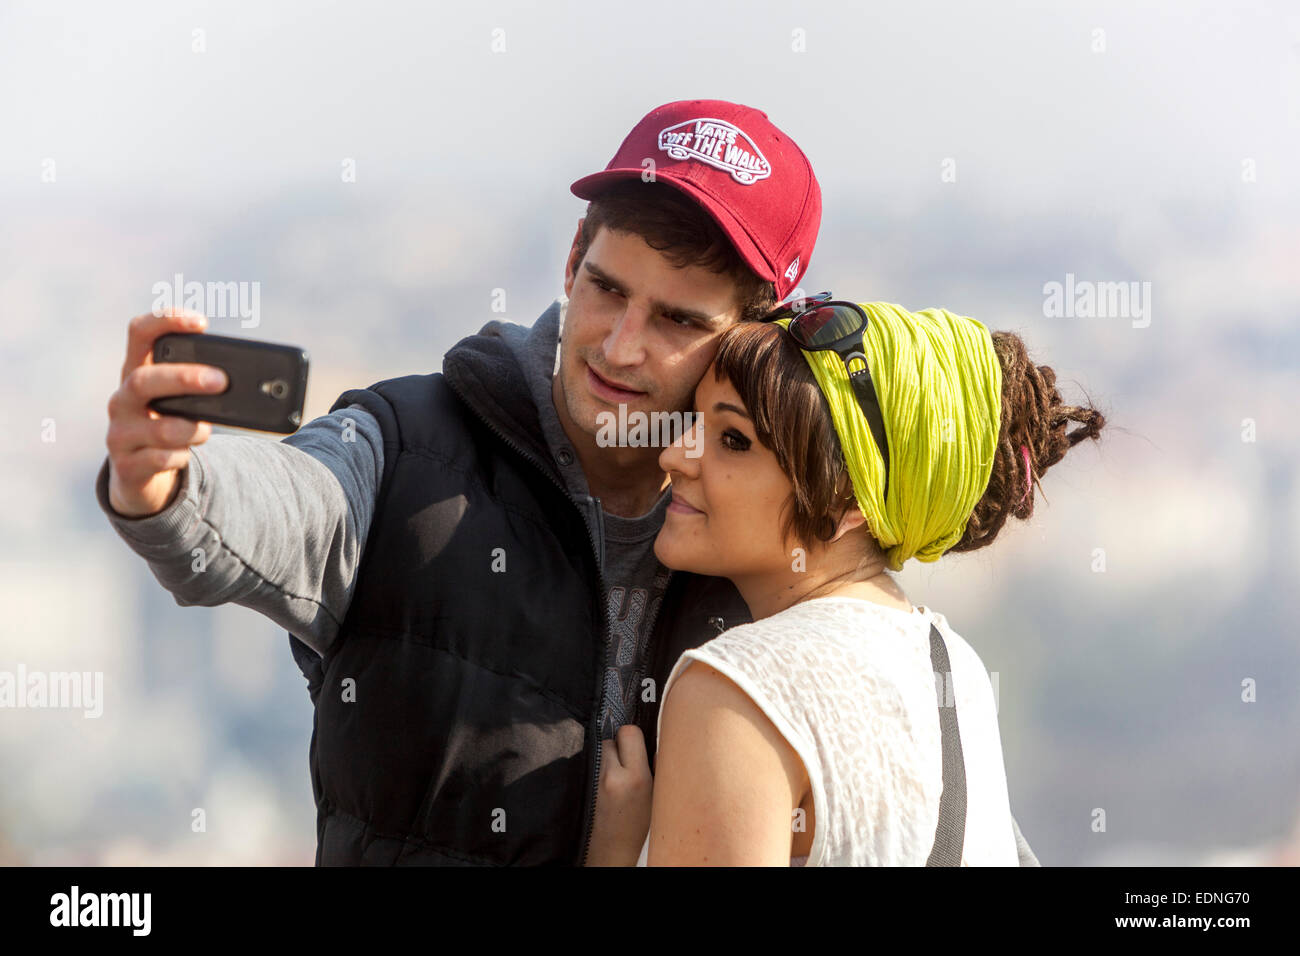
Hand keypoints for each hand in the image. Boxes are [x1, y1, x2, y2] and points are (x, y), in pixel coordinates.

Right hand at [105, 308, 227, 516]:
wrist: (140, 473)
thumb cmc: (170, 423)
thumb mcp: (183, 401)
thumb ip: (206, 388)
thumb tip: (260, 385)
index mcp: (137, 372)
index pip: (139, 333)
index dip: (164, 321)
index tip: (201, 322)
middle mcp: (122, 399)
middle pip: (144, 380)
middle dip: (185, 378)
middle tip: (222, 381)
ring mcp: (120, 432)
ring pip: (160, 427)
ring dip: (192, 429)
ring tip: (206, 430)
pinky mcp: (128, 464)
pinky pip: (160, 459)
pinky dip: (181, 456)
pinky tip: (184, 453)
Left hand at [584, 724, 652, 866]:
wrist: (610, 850)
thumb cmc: (636, 826)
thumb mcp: (655, 796)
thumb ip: (654, 766)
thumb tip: (650, 739)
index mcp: (636, 778)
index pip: (629, 732)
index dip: (634, 736)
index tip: (637, 746)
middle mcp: (612, 776)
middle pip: (612, 737)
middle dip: (620, 745)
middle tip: (627, 762)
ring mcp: (594, 780)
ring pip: (601, 748)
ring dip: (608, 754)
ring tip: (615, 773)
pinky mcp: (582, 783)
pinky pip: (592, 761)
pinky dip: (599, 764)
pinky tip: (605, 780)